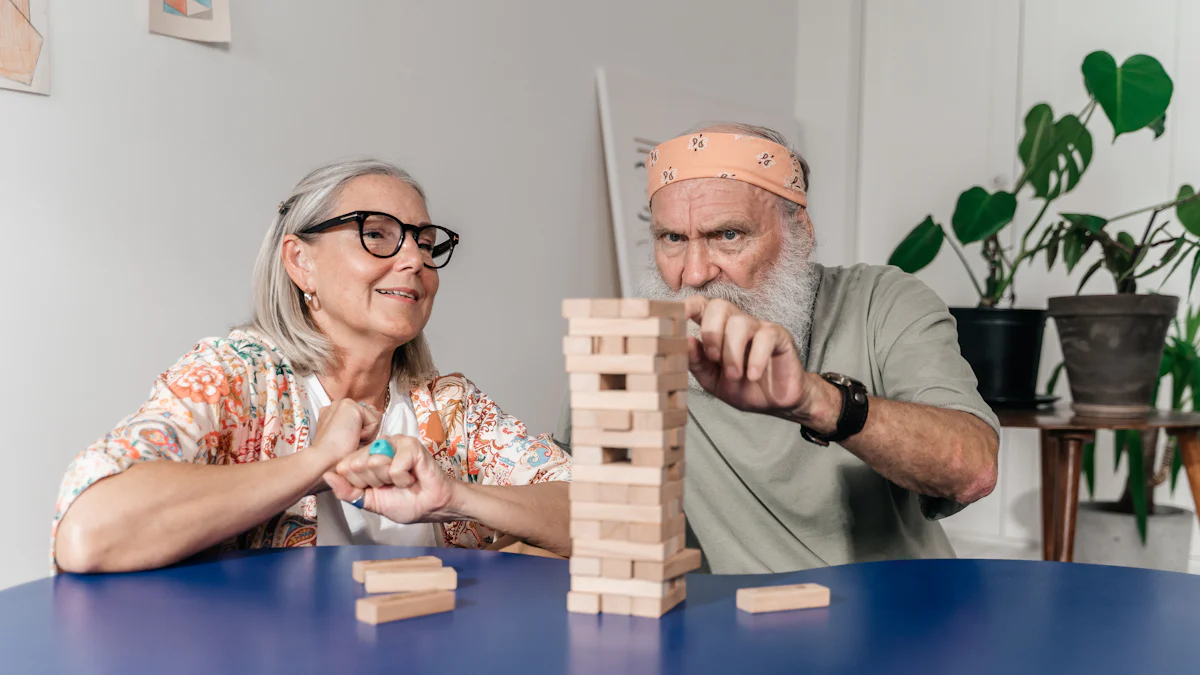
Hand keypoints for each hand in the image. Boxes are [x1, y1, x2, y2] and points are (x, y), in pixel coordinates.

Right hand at [306, 400, 381, 490]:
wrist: (322, 462)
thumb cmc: (335, 459)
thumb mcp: (349, 443)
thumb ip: (359, 430)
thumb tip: (372, 425)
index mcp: (334, 414)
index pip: (363, 418)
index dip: (363, 434)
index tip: (349, 444)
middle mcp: (338, 405)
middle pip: (370, 417)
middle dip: (366, 433)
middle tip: (349, 442)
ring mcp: (343, 403)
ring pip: (374, 419)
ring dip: (367, 435)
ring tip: (350, 440)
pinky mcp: (351, 406)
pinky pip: (375, 421)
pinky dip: (368, 434)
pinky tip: (351, 438)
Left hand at [322, 435, 458, 523]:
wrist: (432, 507)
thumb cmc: (405, 502)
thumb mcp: (369, 501)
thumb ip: (347, 491)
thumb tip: (326, 476)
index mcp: (366, 457)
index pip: (344, 467)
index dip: (359, 484)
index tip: (376, 488)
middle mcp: (378, 446)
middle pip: (356, 465)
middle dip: (373, 482)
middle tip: (390, 485)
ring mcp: (394, 442)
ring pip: (374, 462)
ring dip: (389, 480)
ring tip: (401, 481)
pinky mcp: (410, 445)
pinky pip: (394, 467)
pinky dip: (403, 479)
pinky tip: (413, 477)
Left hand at [685, 296, 825, 419]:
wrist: (775, 404)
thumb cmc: (742, 388)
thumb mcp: (712, 380)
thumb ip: (696, 362)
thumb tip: (684, 341)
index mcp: (717, 330)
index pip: (700, 305)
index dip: (686, 306)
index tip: (674, 317)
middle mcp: (736, 323)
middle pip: (719, 306)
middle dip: (711, 332)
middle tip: (714, 359)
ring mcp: (758, 327)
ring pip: (740, 323)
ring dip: (733, 352)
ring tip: (735, 376)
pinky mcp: (779, 336)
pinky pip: (766, 336)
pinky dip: (756, 358)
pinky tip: (753, 375)